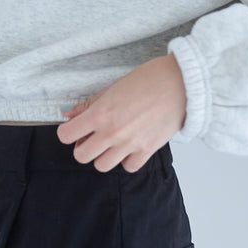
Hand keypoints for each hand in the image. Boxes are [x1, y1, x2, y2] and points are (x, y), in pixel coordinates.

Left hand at [56, 54, 185, 172]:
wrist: (181, 83)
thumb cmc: (149, 79)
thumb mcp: (113, 88)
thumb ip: (90, 105)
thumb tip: (69, 115)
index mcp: (100, 113)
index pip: (66, 135)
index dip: (68, 132)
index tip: (73, 129)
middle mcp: (112, 132)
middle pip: (81, 156)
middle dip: (83, 146)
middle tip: (92, 136)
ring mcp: (129, 144)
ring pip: (102, 166)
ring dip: (103, 155)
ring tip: (112, 142)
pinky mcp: (147, 151)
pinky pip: (128, 167)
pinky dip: (126, 160)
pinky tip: (130, 146)